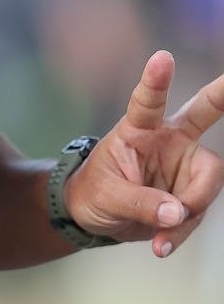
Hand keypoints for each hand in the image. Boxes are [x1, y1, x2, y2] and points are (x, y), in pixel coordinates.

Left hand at [64, 50, 223, 256]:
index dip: (156, 81)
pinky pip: (197, 214)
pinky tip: (162, 245)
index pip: (148, 102)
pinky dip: (180, 232)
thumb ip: (140, 202)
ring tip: (159, 236)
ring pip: (207, 185)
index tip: (162, 58)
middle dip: (222, 95)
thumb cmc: (94, 193)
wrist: (96, 217)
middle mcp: (169, 140)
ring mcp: (184, 165)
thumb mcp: (106, 198)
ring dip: (187, 214)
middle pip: (203, 113)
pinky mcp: (191, 192)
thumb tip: (177, 212)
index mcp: (138, 130)